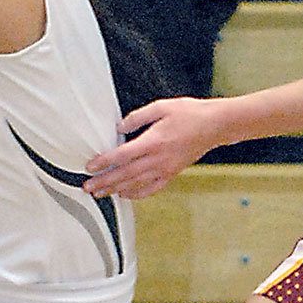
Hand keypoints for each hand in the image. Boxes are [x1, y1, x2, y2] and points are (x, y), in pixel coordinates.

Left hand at [84, 96, 228, 198]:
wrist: (215, 126)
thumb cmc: (190, 113)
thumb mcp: (161, 107)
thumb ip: (138, 117)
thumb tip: (119, 126)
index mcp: (153, 141)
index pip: (122, 155)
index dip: (104, 162)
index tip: (89, 167)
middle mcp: (158, 159)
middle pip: (125, 174)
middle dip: (104, 182)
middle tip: (87, 187)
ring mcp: (165, 169)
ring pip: (136, 184)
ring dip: (115, 190)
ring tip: (99, 194)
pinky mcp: (172, 173)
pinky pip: (152, 188)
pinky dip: (137, 194)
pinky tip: (125, 195)